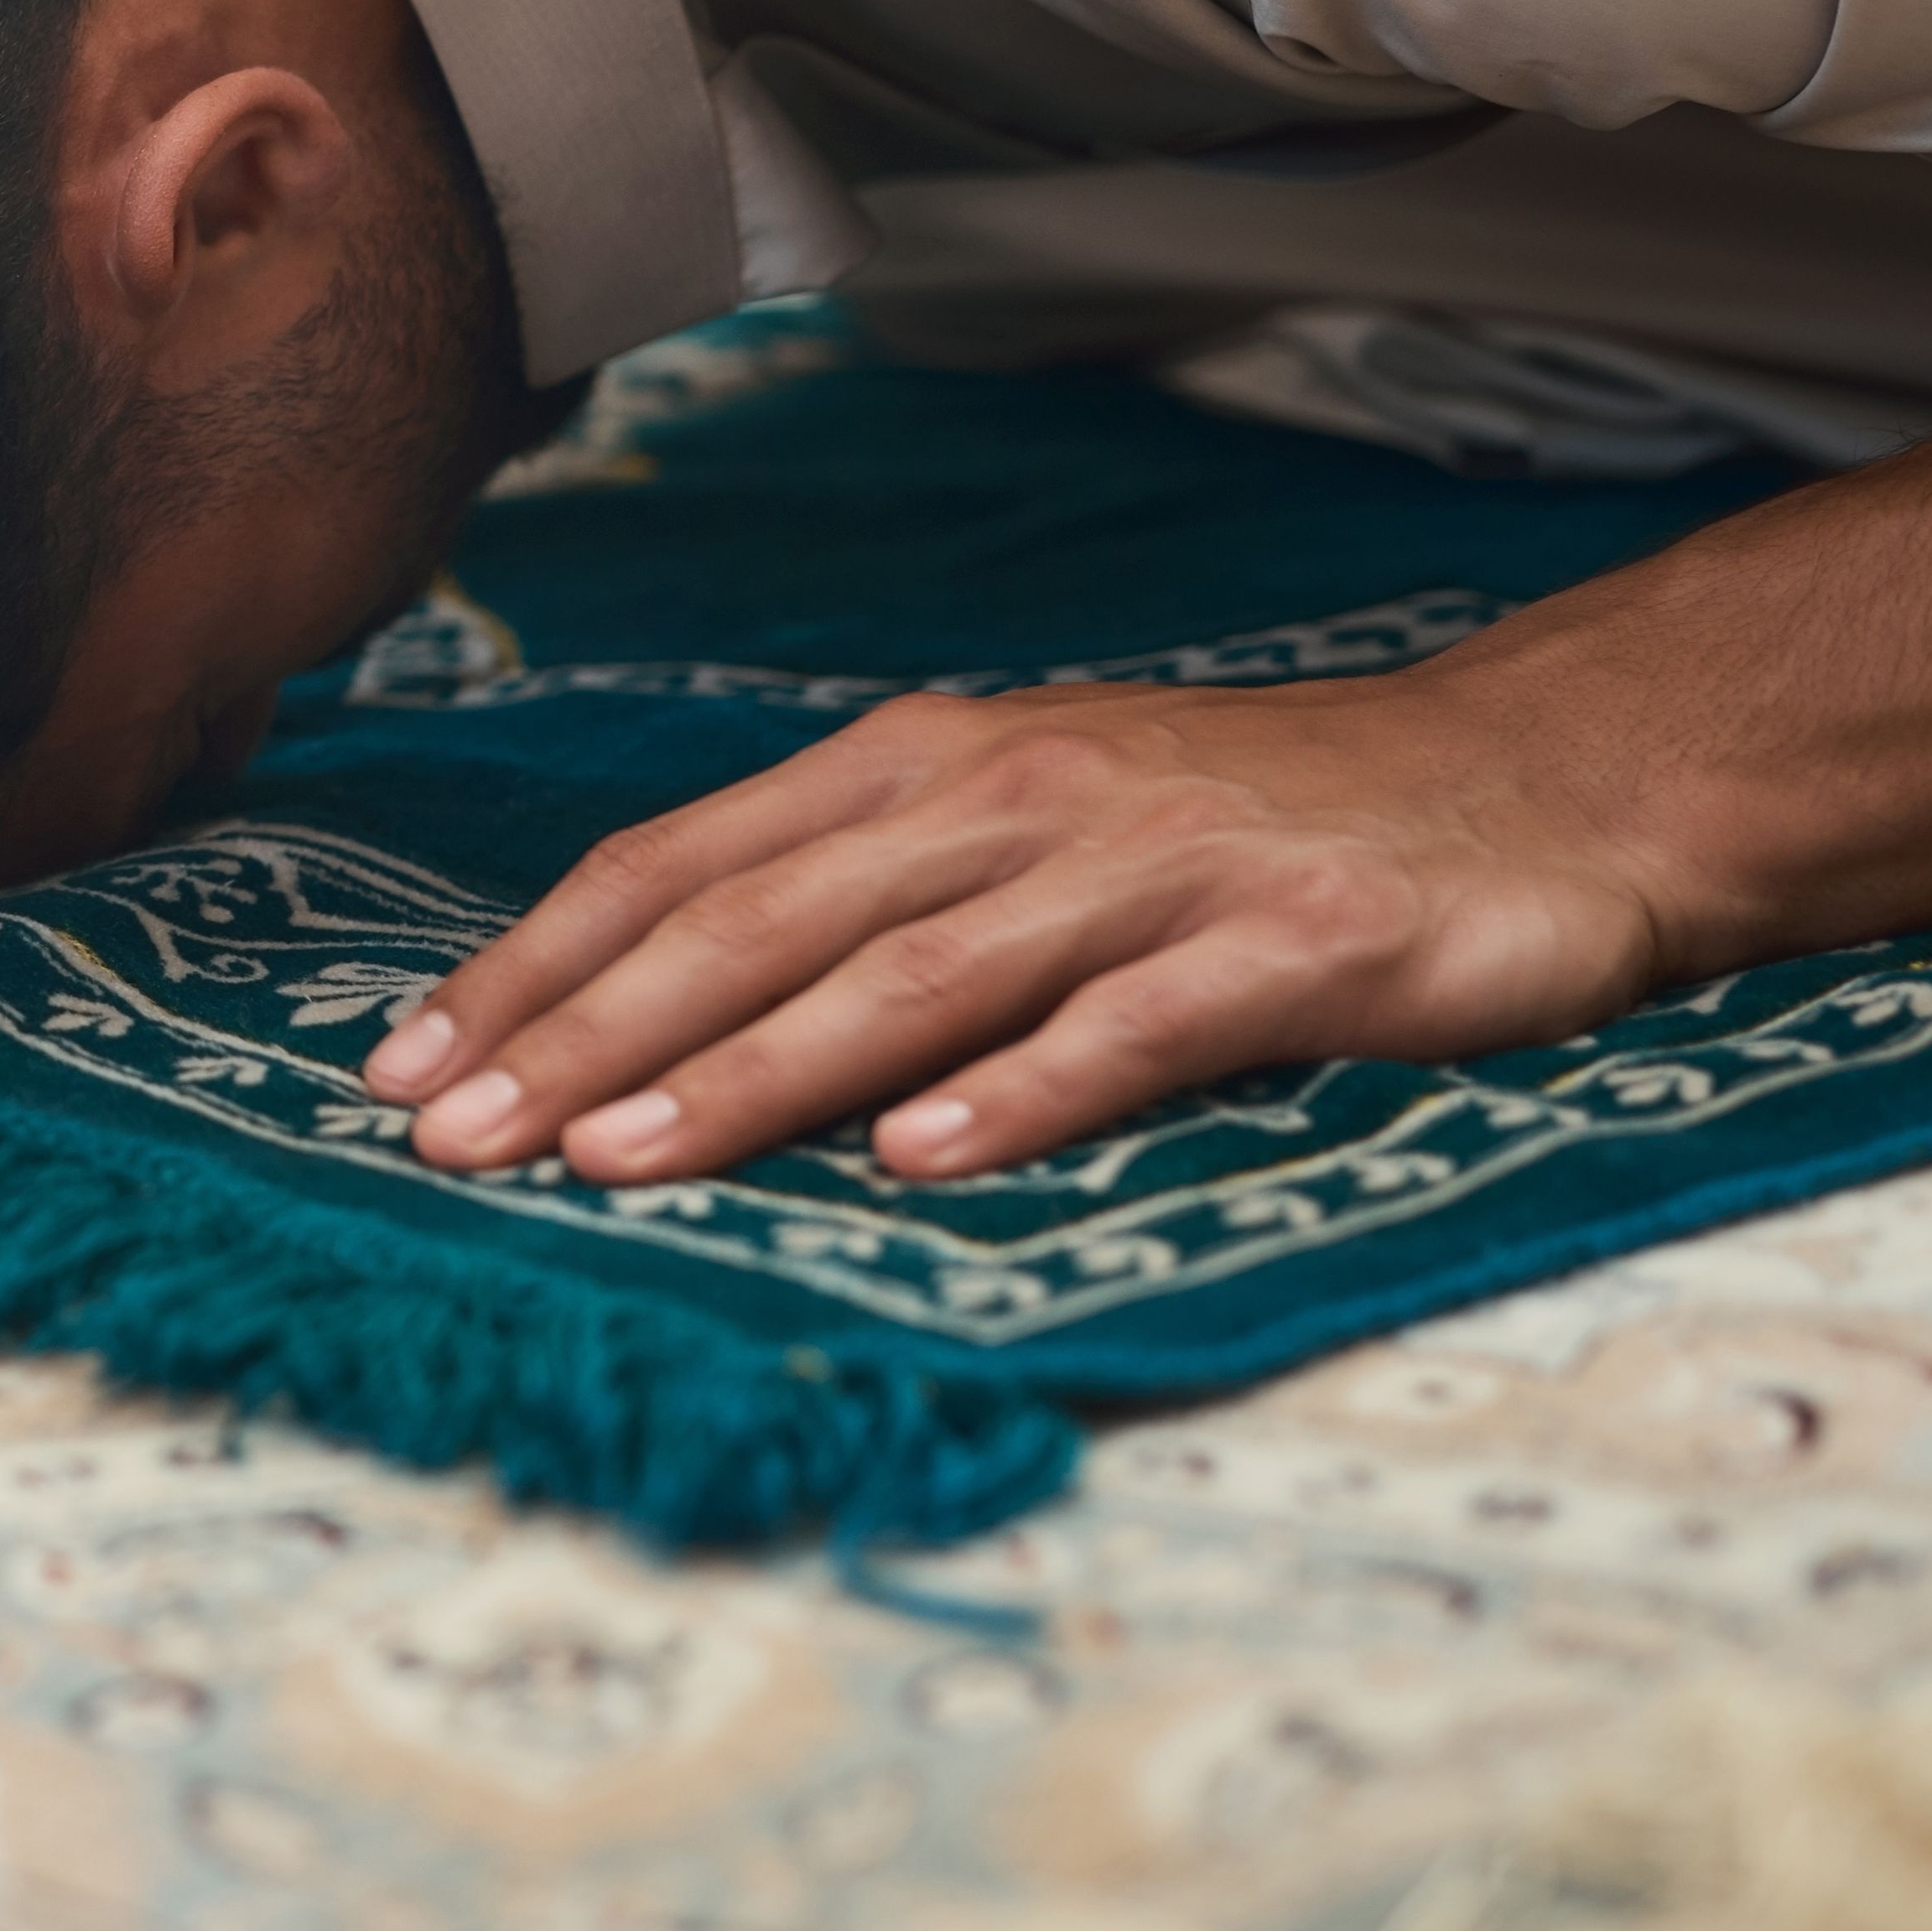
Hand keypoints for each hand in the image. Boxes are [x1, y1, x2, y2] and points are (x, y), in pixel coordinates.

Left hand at [359, 414, 1931, 1184]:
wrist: (1530, 778)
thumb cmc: (1240, 822)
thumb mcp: (1022, 826)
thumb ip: (861, 901)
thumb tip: (652, 1012)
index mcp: (916, 769)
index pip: (673, 864)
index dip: (531, 962)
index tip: (401, 1064)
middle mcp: (1005, 798)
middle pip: (750, 921)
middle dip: (583, 1032)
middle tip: (451, 1136)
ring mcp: (1144, 868)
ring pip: (903, 974)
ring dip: (749, 1073)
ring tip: (619, 1157)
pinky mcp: (1283, 945)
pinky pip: (1123, 1027)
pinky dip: (1014, 1092)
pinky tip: (919, 1161)